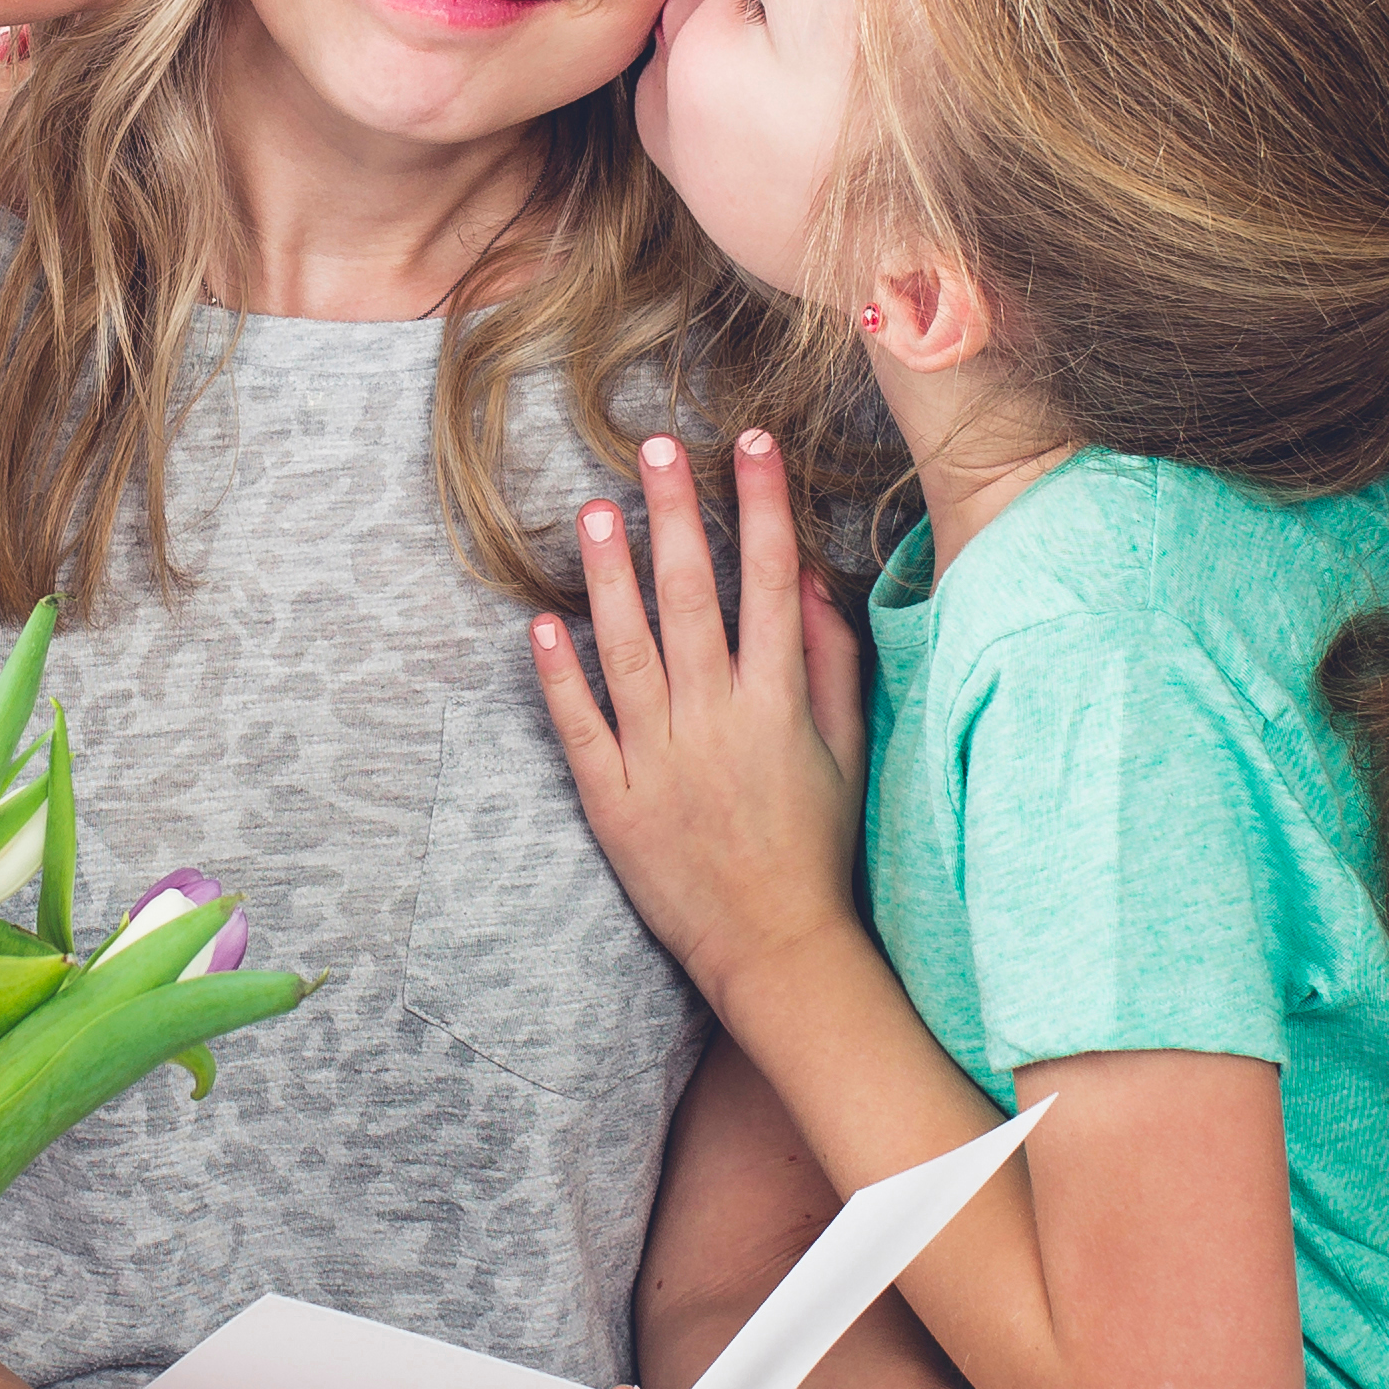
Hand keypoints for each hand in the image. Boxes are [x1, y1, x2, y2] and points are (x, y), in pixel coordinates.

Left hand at [528, 431, 870, 1021]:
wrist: (774, 945)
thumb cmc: (816, 845)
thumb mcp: (846, 751)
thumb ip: (828, 661)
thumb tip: (805, 579)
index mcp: (777, 706)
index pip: (769, 584)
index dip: (761, 508)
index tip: (751, 443)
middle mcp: (716, 723)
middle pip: (691, 600)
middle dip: (675, 515)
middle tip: (654, 446)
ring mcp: (658, 761)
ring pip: (628, 652)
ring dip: (609, 578)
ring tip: (594, 510)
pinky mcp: (612, 801)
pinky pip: (580, 728)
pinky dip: (559, 677)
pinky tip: (542, 622)